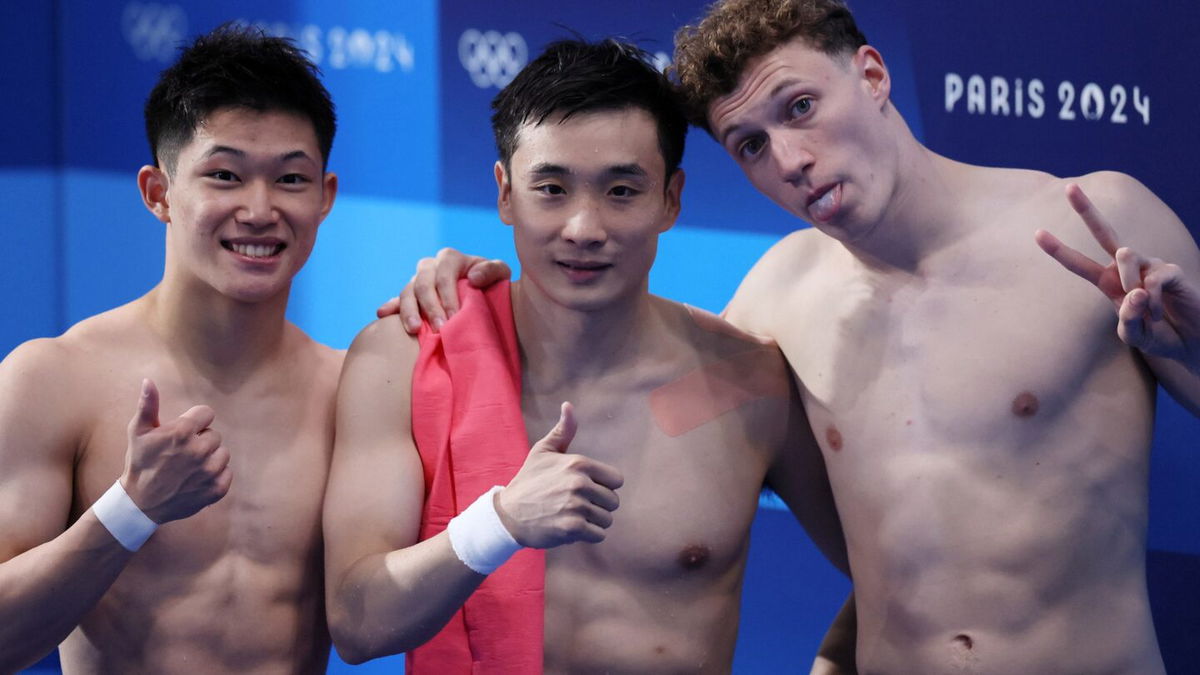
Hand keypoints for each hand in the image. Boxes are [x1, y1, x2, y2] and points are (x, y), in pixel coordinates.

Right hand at [121, 379, 231, 522]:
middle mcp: (199, 450)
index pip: (206, 414)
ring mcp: (209, 472)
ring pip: (223, 453)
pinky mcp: (216, 489)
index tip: (182, 433)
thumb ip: (147, 404)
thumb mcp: (138, 431)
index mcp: (183, 432)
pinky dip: (216, 476)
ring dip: (210, 458)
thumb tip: (148, 381)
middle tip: (182, 453)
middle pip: (214, 434)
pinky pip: (227, 473)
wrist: (140, 502)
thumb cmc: (140, 462)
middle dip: (201, 440)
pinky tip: (196, 479)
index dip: (194, 422)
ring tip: (189, 467)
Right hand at [374, 248, 511, 333]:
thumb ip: (492, 270)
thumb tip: (472, 278)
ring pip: (407, 292)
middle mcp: (431, 267)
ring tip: (415, 330)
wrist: (486, 298)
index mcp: (451, 259)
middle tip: (440, 330)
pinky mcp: (411, 298)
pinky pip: (396, 301)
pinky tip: (382, 314)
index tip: (455, 317)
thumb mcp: (501, 274)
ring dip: (409, 311)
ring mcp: (419, 281)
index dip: (447, 294)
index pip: (444, 273)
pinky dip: (390, 307)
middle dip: (430, 307)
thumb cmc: (494, 285)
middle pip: (422, 283)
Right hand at [496, 402, 622, 547]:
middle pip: (613, 501)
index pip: (616, 480)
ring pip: (607, 519)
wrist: (507, 515)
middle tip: (578, 505)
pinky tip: (571, 528)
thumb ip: (563, 431)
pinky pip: (599, 535)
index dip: (604, 486)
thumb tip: (569, 405)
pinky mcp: (572, 527)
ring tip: (574, 516)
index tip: (588, 489)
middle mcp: (580, 483)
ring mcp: (576, 506)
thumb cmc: (528, 481)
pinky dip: (588, 535)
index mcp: (578, 463)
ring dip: (594, 522)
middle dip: (599, 506)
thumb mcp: (543, 451)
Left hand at [1036, 183, 1199, 369]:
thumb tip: (1135, 291)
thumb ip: (1127, 319)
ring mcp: (1149, 265)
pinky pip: (1152, 278)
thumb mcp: (1133, 335)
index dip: (1059, 250)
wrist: (1190, 340)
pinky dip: (1153, 301)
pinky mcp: (1170, 270)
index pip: (1079, 264)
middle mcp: (1126, 268)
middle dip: (1086, 210)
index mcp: (1108, 282)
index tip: (1036, 233)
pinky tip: (1159, 312)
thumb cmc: (1157, 334)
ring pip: (1125, 255)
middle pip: (1104, 233)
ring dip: (1129, 284)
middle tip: (1069, 187)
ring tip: (1144, 310)